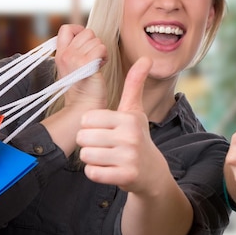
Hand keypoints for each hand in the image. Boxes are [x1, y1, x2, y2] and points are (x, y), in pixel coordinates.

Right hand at [55, 24, 106, 110]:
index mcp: (60, 54)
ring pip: (96, 40)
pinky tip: (101, 65)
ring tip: (97, 64)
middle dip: (94, 43)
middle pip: (87, 32)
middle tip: (93, 59)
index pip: (66, 28)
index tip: (86, 44)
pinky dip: (105, 56)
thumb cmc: (83, 87)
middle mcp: (65, 55)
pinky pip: (101, 48)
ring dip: (101, 51)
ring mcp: (74, 59)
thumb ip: (75, 50)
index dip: (79, 30)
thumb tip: (86, 36)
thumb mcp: (73, 66)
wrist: (84, 106)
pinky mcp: (86, 65)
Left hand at [77, 58, 168, 193]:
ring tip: (107, 156)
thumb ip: (134, 84)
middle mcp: (130, 136)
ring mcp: (128, 158)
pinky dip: (96, 172)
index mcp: (128, 118)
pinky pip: (92, 172)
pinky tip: (109, 169)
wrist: (152, 171)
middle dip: (89, 143)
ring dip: (92, 158)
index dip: (91, 126)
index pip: (87, 118)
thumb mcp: (135, 110)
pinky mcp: (125, 176)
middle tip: (105, 145)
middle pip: (83, 137)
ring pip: (86, 155)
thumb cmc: (138, 136)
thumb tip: (146, 58)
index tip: (105, 129)